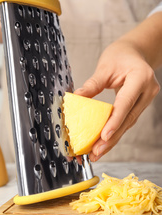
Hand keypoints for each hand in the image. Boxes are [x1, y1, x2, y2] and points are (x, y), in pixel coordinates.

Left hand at [74, 39, 159, 161]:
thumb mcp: (105, 66)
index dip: (115, 121)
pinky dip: (115, 132)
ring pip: (128, 124)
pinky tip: (104, 142)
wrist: (135, 53)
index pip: (126, 103)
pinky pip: (126, 121)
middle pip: (128, 119)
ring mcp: (145, 100)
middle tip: (96, 152)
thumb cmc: (121, 56)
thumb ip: (93, 84)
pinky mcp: (139, 106)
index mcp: (141, 78)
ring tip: (97, 152)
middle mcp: (147, 91)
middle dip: (111, 138)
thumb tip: (76, 99)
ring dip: (112, 140)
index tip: (104, 136)